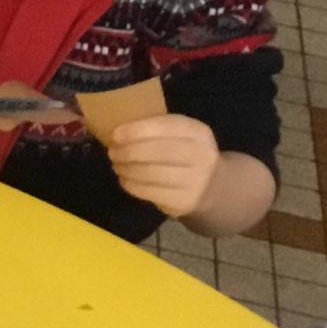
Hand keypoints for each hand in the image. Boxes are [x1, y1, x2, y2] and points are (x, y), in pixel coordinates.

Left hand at [108, 115, 222, 218]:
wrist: (213, 187)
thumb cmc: (185, 155)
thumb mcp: (180, 136)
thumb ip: (158, 130)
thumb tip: (119, 132)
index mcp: (197, 132)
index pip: (166, 127)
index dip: (137, 130)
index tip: (115, 134)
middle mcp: (201, 155)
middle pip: (157, 151)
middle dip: (128, 151)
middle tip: (112, 152)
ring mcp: (196, 180)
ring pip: (151, 173)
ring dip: (127, 169)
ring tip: (117, 166)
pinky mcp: (185, 201)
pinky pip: (150, 191)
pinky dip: (132, 185)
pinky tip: (125, 180)